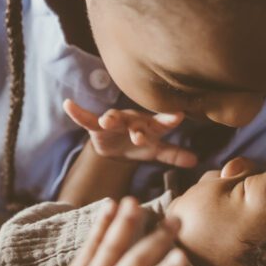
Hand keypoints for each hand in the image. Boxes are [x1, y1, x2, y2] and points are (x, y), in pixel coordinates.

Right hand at [64, 98, 196, 167]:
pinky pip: (86, 118)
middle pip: (137, 123)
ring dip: (110, 118)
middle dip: (138, 129)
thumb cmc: (139, 144)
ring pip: (113, 118)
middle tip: (139, 137)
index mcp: (150, 125)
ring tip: (106, 120)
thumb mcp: (155, 150)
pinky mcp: (96, 126)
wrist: (115, 147)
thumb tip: (196, 161)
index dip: (170, 119)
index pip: (162, 123)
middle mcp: (133, 119)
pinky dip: (77, 112)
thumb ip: (174, 154)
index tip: (179, 115)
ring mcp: (114, 121)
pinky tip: (68, 105)